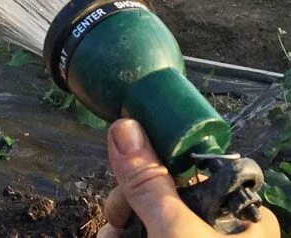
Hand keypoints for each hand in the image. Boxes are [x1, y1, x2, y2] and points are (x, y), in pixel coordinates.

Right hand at [98, 119, 279, 237]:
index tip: (129, 168)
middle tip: (117, 214)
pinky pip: (138, 233)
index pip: (190, 172)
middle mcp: (219, 233)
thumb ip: (150, 183)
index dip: (155, 167)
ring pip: (145, 216)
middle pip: (160, 194)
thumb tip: (125, 126)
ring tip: (110, 234)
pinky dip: (120, 234)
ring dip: (119, 221)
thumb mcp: (178, 233)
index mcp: (242, 220)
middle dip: (129, 202)